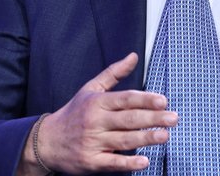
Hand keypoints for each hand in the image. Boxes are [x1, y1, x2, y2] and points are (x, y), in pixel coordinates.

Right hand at [19, 52, 176, 174]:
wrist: (46, 142)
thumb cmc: (73, 114)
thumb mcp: (90, 89)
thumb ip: (114, 73)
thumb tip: (134, 56)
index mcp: (97, 102)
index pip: (125, 99)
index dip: (145, 99)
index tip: (163, 100)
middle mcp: (95, 121)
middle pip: (128, 119)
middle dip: (152, 118)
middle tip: (173, 118)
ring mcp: (92, 142)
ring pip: (124, 139)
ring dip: (146, 138)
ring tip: (165, 136)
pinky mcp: (91, 161)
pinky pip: (113, 162)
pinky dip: (129, 163)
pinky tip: (145, 161)